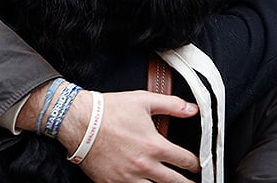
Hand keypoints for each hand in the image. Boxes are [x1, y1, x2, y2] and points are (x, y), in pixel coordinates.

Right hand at [60, 90, 199, 182]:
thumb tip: (193, 109)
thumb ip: (172, 105)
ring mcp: (127, 178)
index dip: (194, 164)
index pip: (185, 161)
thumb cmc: (110, 110)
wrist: (79, 122)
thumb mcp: (144, 101)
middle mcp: (144, 166)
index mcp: (154, 146)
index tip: (196, 165)